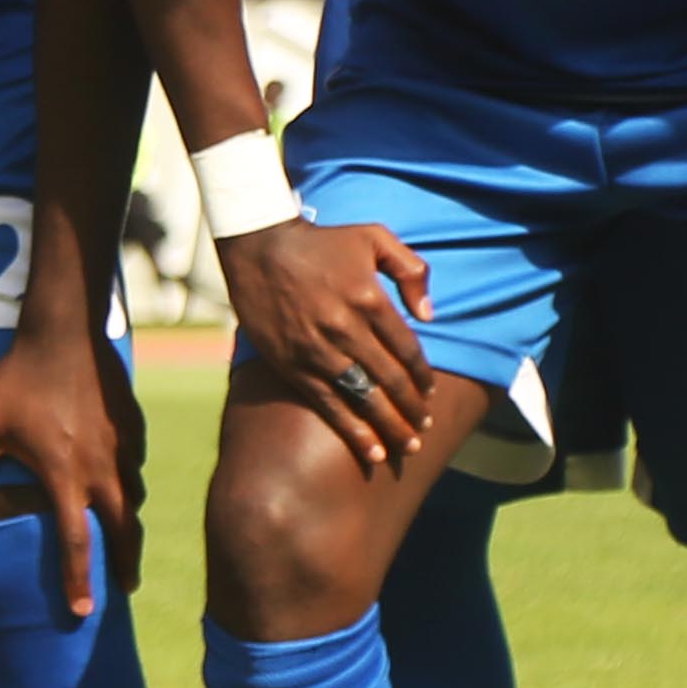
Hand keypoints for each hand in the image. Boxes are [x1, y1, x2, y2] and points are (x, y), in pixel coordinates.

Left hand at [0, 329, 141, 619]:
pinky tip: (120, 486)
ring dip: (127, 523)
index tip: (82, 611)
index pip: (75, 543)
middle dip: (124, 564)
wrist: (64, 332)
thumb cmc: (17, 380)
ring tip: (120, 539)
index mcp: (64, 477)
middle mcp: (102, 470)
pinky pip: (134, 467)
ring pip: (133, 498)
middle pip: (123, 532)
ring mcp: (123, 449)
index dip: (78, 580)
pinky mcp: (134, 428)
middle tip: (123, 587)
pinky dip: (128, 484)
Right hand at [221, 217, 434, 472]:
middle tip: (425, 426)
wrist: (257, 245)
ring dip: (389, 426)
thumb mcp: (374, 237)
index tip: (430, 392)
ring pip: (363, 397)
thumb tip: (429, 314)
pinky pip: (327, 403)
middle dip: (412, 409)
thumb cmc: (319, 241)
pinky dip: (352, 430)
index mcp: (368, 298)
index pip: (407, 349)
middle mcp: (344, 327)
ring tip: (408, 446)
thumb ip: (411, 270)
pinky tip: (371, 450)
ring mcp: (316, 349)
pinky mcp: (290, 363)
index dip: (423, 376)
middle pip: (390, 379)